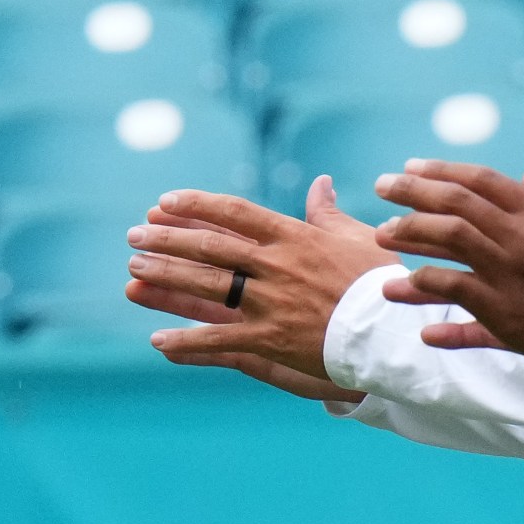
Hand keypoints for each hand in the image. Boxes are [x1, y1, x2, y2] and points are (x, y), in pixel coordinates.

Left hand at [126, 176, 399, 383]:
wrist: (389, 329)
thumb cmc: (380, 280)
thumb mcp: (359, 237)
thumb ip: (328, 213)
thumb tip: (319, 183)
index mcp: (295, 238)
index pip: (235, 213)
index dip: (196, 205)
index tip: (164, 201)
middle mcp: (275, 266)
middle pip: (210, 247)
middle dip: (167, 239)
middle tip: (134, 235)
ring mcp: (268, 303)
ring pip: (205, 287)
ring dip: (165, 277)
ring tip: (133, 271)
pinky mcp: (268, 339)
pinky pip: (217, 340)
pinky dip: (186, 341)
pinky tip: (157, 339)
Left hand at [372, 135, 523, 389]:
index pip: (481, 181)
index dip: (441, 171)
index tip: (410, 168)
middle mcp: (523, 243)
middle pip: (453, 211)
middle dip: (410, 196)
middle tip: (380, 188)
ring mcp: (513, 284)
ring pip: (445, 254)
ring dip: (409, 241)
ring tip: (380, 235)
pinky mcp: (510, 323)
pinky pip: (457, 307)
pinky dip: (428, 300)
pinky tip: (401, 293)